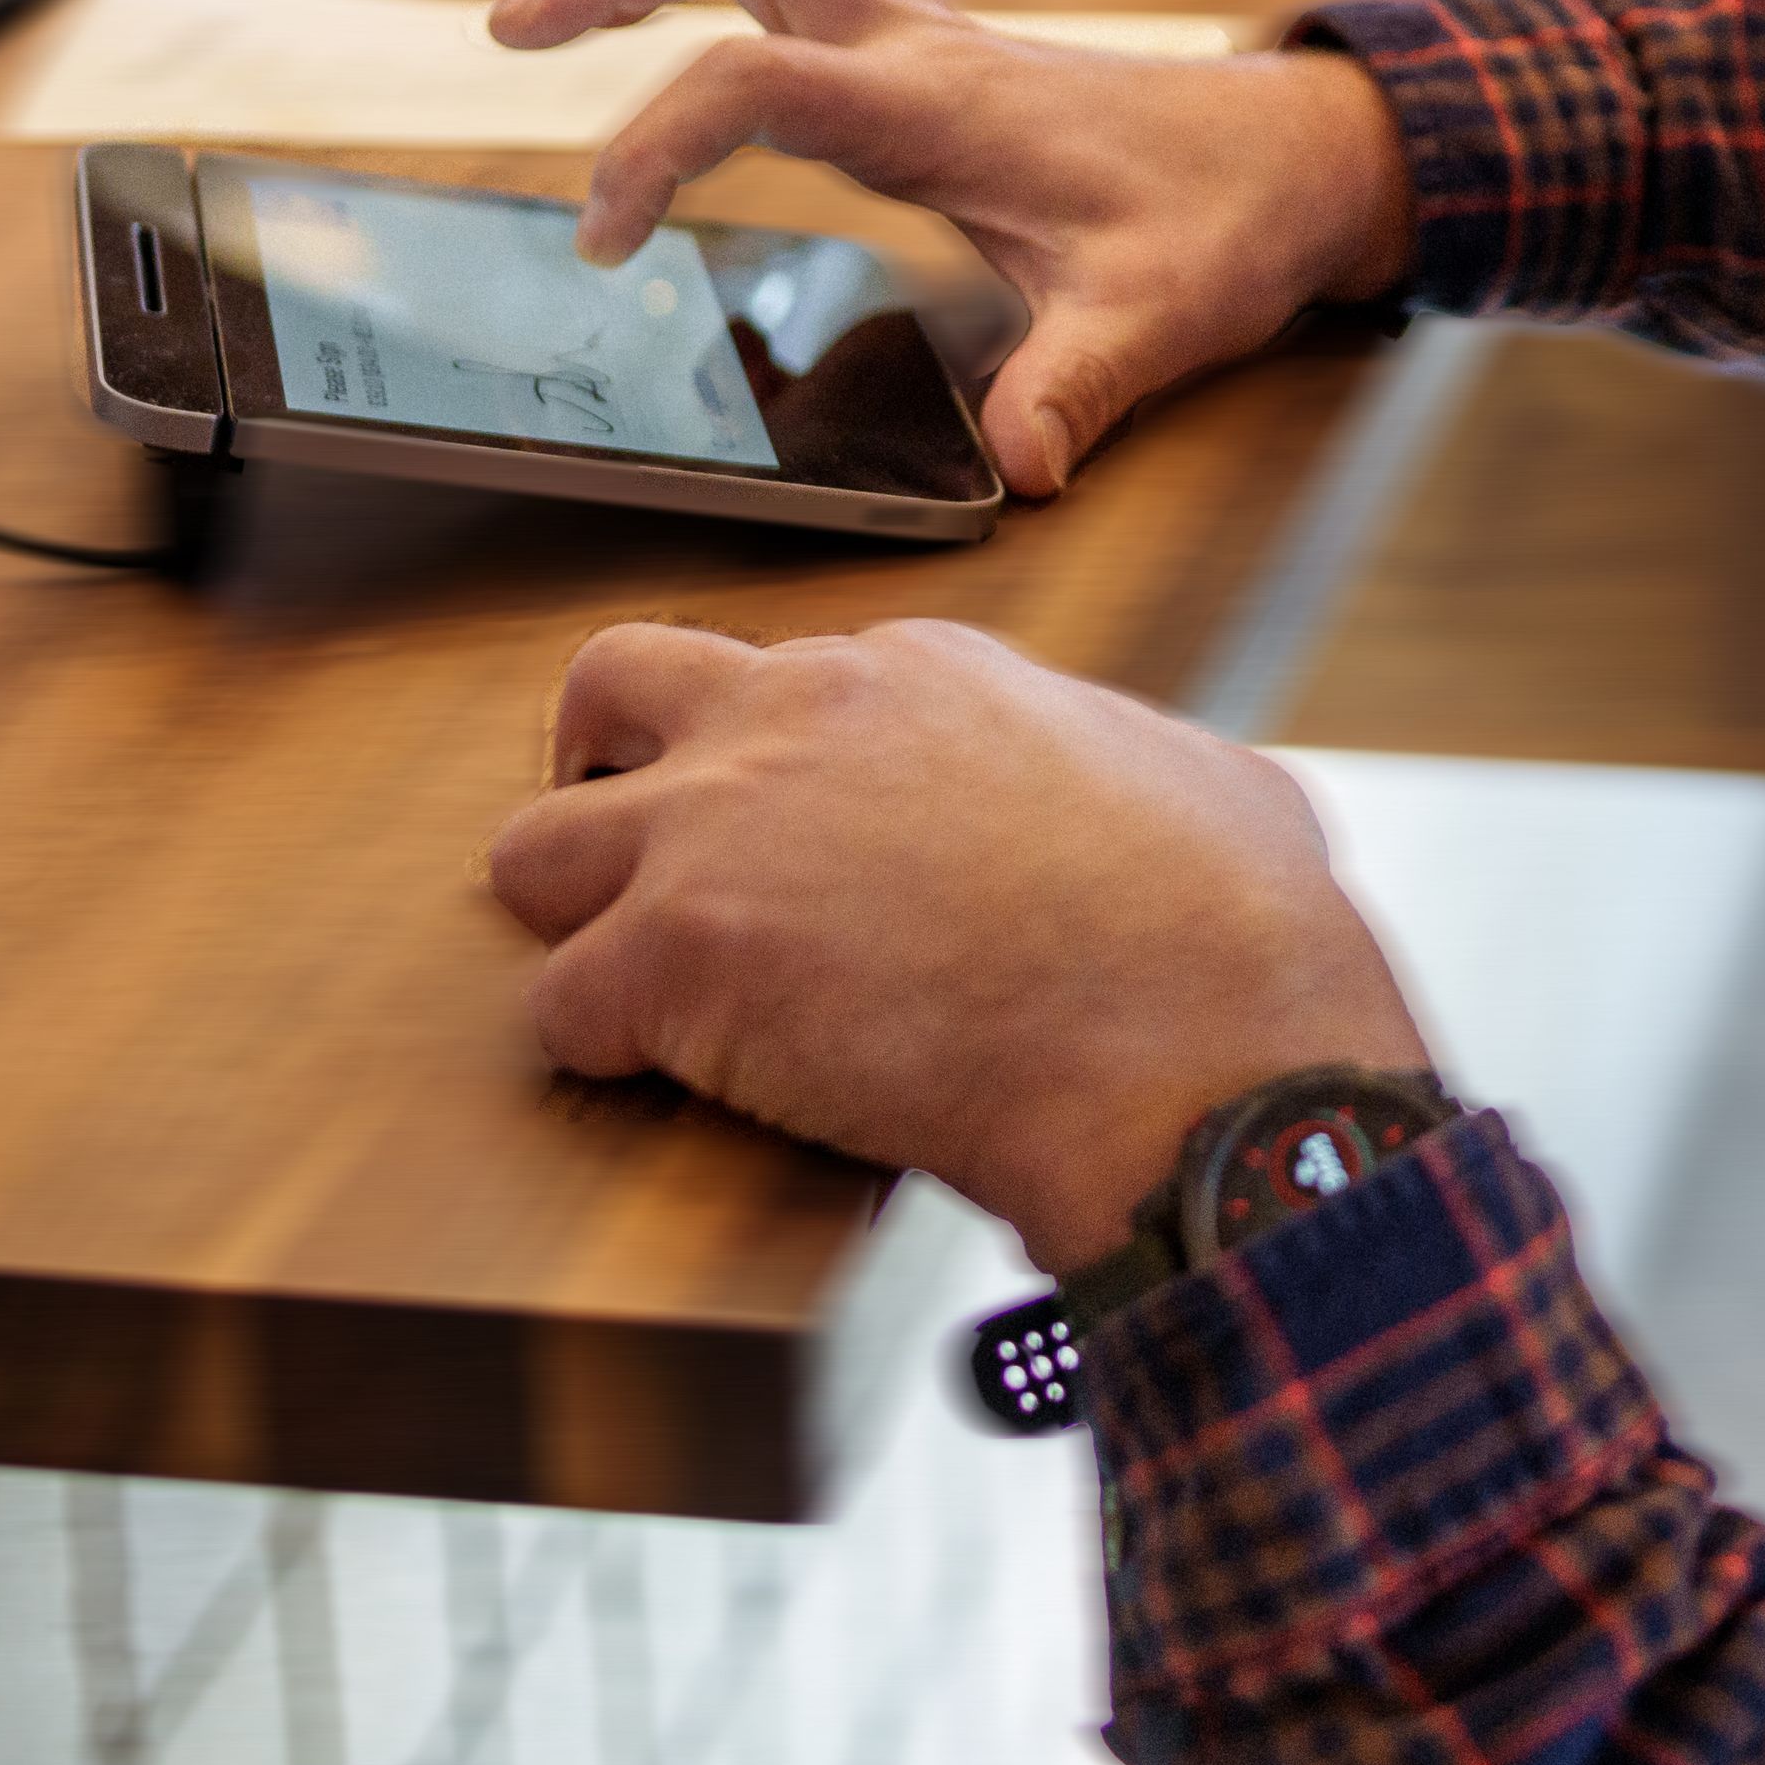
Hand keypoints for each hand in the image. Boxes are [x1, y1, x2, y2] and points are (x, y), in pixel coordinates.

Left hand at [483, 617, 1430, 1269]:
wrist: (1200, 1044)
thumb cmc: (1231, 934)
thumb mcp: (1206, 781)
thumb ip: (1133, 760)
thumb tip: (1161, 796)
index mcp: (925, 672)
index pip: (787, 683)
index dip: (788, 774)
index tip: (812, 847)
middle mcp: (802, 714)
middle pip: (612, 689)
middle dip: (607, 777)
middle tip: (649, 868)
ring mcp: (723, 828)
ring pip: (532, 848)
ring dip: (579, 926)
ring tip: (645, 1001)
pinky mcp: (674, 954)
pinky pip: (556, 1010)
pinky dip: (600, 1060)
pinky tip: (680, 1092)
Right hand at [489, 0, 1417, 493]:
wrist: (1313, 152)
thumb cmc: (1233, 224)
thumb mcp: (1160, 320)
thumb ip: (1078, 386)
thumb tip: (1025, 471)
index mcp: (939, 105)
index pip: (755, 83)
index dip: (656, 144)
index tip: (601, 240)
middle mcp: (925, 44)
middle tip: (510, 31)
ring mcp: (941, 30)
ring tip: (565, 6)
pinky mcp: (957, 43)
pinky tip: (722, 12)